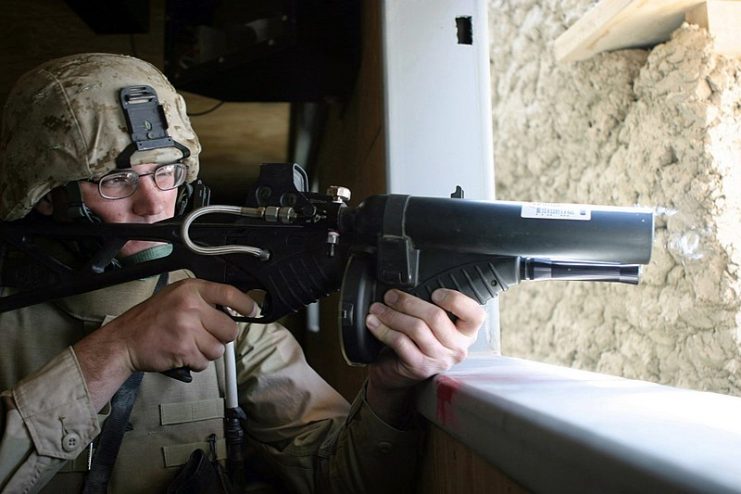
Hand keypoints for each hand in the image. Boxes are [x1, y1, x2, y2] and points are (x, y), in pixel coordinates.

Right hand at [73, 279, 256, 409]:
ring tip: (189, 344)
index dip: (246, 304)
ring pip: (219, 349)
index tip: (253, 311)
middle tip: (204, 335)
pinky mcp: (184, 350)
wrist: (125, 340)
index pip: (229, 294)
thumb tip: (233, 309)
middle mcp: (191, 306)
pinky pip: (205, 362)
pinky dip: (196, 362)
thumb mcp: (177, 296)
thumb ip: (203, 299)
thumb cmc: (152, 319)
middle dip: (221, 337)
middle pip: (230, 329)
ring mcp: (188, 329)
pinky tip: (182, 353)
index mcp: (192, 289)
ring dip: (207, 352)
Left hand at [364, 288, 484, 424]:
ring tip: (378, 308)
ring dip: (392, 314)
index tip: (436, 292)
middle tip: (390, 296)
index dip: (456, 300)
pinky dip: (384, 329)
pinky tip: (374, 323)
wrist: (397, 373)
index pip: (475, 314)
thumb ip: (431, 306)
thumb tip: (410, 284)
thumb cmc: (415, 342)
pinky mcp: (419, 367)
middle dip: (408, 302)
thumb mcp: (431, 323)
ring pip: (416, 328)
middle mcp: (458, 347)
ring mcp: (439, 360)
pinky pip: (401, 342)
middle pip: (436, 317)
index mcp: (466, 332)